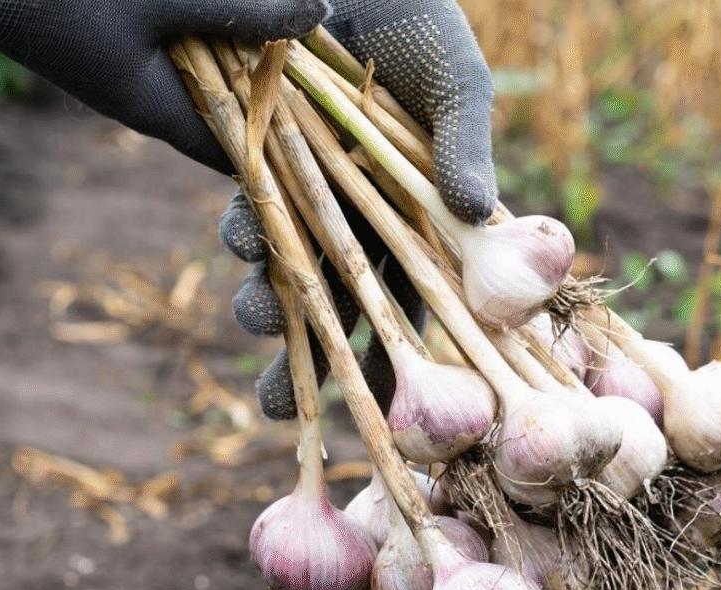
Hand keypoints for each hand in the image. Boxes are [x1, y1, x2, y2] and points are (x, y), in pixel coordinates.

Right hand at [0, 0, 329, 172]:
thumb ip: (240, 8)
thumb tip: (320, 11)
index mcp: (159, 111)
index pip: (245, 152)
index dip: (300, 147)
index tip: (357, 135)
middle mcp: (148, 98)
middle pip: (235, 106)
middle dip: (287, 86)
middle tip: (345, 66)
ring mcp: (130, 65)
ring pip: (212, 64)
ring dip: (250, 41)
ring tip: (307, 22)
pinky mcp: (120, 32)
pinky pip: (183, 36)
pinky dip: (214, 19)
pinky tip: (247, 6)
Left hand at [222, 0, 496, 417]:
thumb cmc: (403, 6)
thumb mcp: (446, 64)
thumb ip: (464, 134)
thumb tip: (478, 211)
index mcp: (435, 205)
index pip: (433, 297)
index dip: (416, 359)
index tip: (393, 417)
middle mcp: (377, 211)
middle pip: (355, 305)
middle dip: (320, 362)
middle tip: (283, 412)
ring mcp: (317, 191)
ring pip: (299, 273)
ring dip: (275, 306)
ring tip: (257, 315)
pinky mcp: (264, 166)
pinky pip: (259, 222)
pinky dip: (250, 241)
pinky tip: (242, 240)